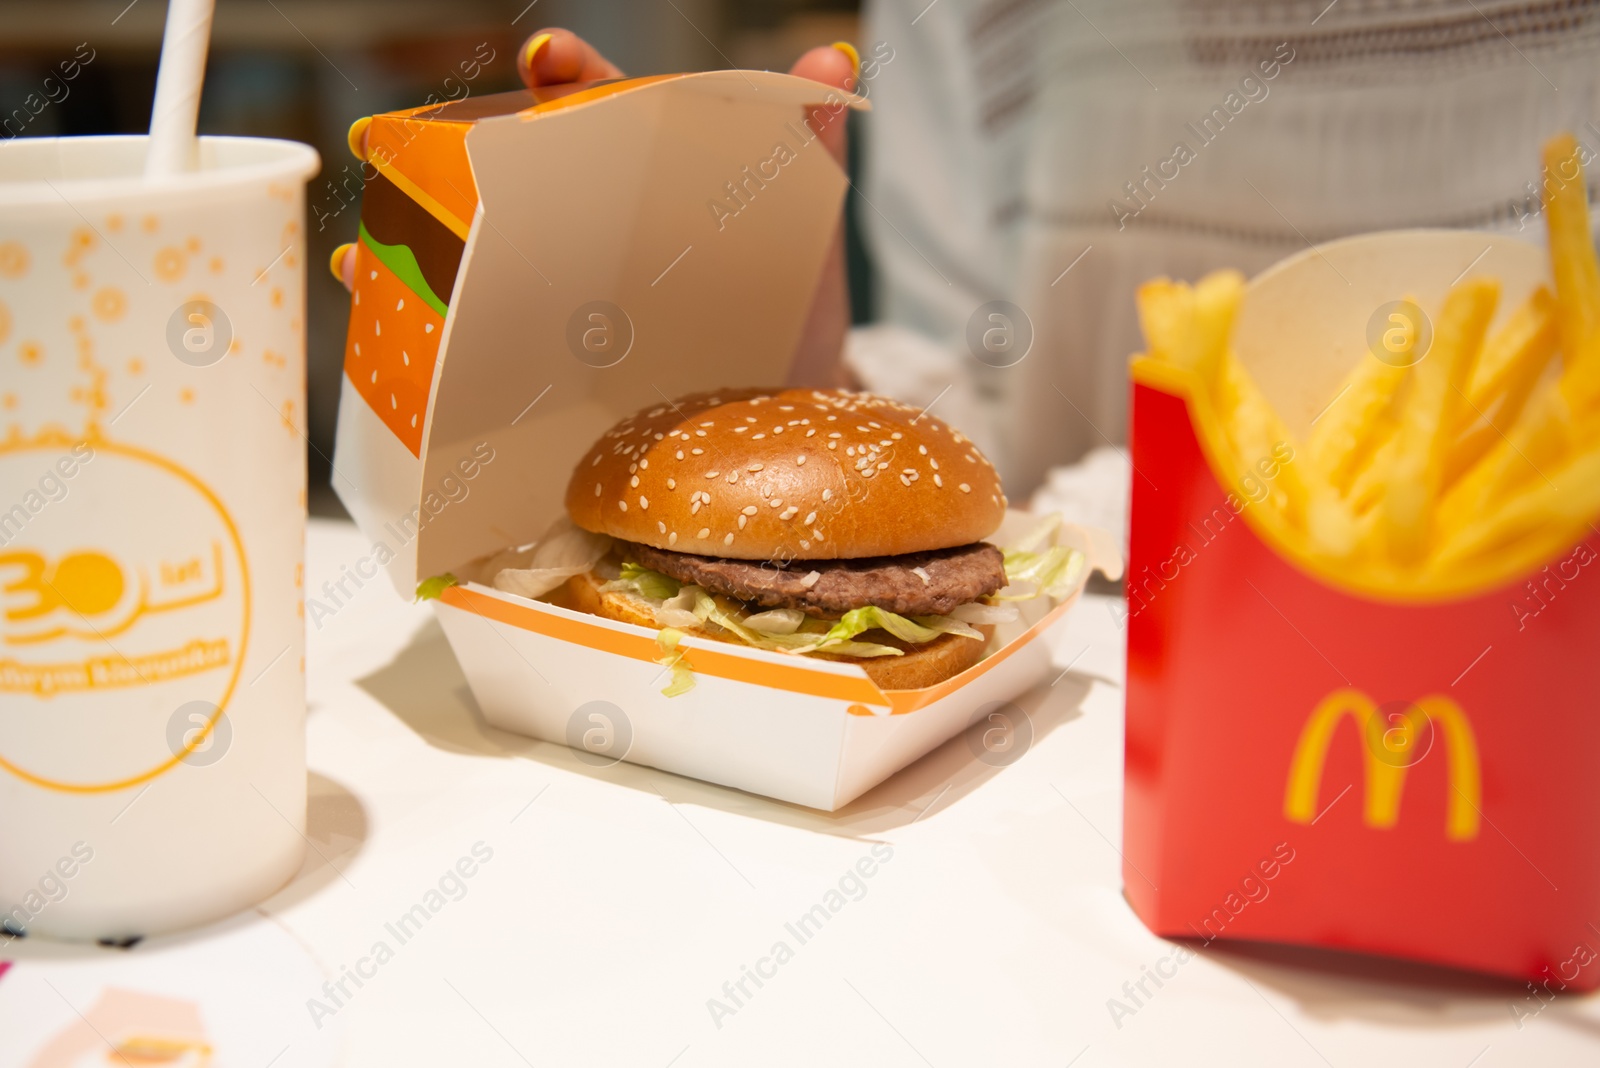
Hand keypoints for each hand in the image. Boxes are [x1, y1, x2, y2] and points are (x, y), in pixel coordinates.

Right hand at [332, 31, 858, 386]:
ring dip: (409, 251)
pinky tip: (392, 338)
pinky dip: (425, 340)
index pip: (598, 107)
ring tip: (366, 255)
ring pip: (471, 257)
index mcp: (643, 175)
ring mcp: (564, 295)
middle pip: (510, 176)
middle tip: (418, 144)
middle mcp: (590, 228)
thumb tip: (833, 65)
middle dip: (453, 160)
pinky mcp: (552, 365)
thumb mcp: (804, 224)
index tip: (551, 62)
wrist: (785, 408)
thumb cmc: (790, 304)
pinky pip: (478, 347)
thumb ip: (809, 139)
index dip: (571, 78)